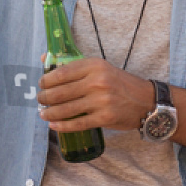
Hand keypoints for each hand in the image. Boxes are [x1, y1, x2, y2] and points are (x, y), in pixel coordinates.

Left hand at [37, 57, 155, 132]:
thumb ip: (74, 64)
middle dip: (44, 98)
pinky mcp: (105, 118)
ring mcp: (101, 101)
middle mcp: (97, 81)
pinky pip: (77, 123)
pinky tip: (53, 125)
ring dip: (49, 113)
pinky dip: (62, 126)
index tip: (41, 84)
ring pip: (65, 109)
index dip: (46, 80)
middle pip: (60, 92)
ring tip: (43, 113)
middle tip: (40, 100)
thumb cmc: (119, 83)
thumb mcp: (100, 67)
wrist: (146, 101)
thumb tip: (43, 59)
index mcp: (95, 65)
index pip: (61, 73)